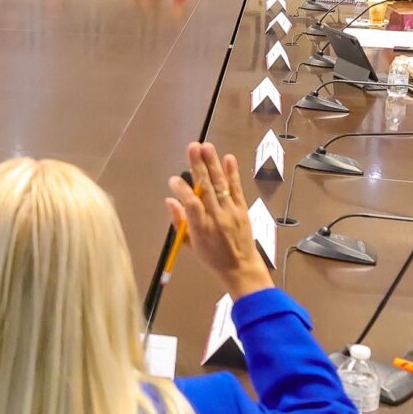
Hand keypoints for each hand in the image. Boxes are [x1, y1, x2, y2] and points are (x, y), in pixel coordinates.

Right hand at [165, 141, 271, 299]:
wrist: (241, 267)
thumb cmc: (212, 257)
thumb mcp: (190, 245)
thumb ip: (179, 222)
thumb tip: (170, 199)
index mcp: (201, 228)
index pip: (191, 204)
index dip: (182, 189)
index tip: (173, 179)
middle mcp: (216, 217)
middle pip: (206, 188)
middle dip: (198, 166)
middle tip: (192, 147)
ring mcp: (231, 212)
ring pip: (220, 185)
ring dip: (213, 164)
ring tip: (206, 146)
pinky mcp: (242, 209)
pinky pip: (236, 189)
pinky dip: (232, 173)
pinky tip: (228, 158)